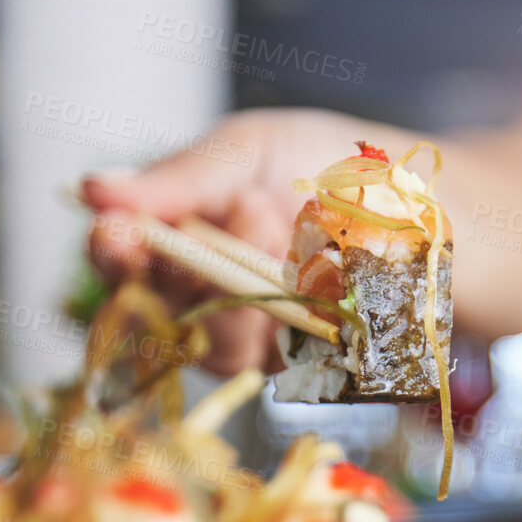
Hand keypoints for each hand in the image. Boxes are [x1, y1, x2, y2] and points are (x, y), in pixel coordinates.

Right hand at [82, 108, 366, 374]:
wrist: (430, 202)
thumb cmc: (334, 165)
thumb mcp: (255, 149)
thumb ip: (183, 176)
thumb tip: (91, 188)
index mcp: (181, 243)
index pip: (124, 263)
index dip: (113, 255)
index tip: (113, 232)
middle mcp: (208, 301)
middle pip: (163, 318)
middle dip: (189, 271)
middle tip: (241, 212)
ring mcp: (256, 342)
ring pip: (222, 345)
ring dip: (253, 286)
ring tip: (291, 222)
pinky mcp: (307, 372)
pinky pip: (285, 360)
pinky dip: (304, 312)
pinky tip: (330, 270)